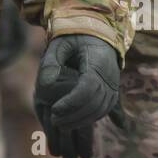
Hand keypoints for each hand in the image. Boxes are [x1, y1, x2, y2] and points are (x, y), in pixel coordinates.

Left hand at [34, 33, 121, 157]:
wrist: (97, 33)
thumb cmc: (74, 37)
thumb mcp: (59, 43)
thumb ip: (51, 62)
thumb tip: (44, 84)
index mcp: (98, 59)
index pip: (88, 86)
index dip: (72, 101)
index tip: (54, 109)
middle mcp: (110, 74)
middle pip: (95, 102)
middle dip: (74, 115)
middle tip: (54, 120)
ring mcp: (113, 84)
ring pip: (101, 109)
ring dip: (81, 120)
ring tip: (61, 124)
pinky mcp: (112, 92)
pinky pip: (104, 109)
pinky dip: (89, 118)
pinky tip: (74, 123)